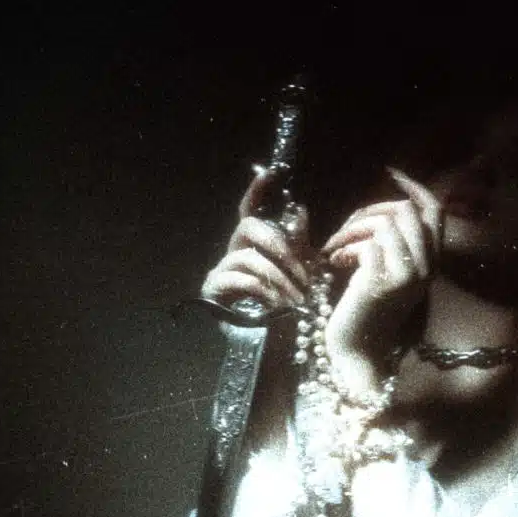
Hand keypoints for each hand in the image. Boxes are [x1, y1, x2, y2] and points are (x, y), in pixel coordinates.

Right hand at [200, 167, 311, 311]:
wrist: (269, 343)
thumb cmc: (282, 306)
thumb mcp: (297, 272)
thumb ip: (298, 242)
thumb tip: (300, 209)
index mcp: (253, 243)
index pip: (251, 208)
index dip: (258, 189)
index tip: (271, 172)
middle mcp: (234, 250)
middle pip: (249, 226)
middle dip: (280, 246)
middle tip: (303, 273)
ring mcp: (222, 269)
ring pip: (249, 258)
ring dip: (279, 278)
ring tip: (298, 298)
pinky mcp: (214, 289)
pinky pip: (240, 279)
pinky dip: (263, 290)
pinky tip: (278, 304)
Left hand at [320, 167, 442, 362]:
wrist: (356, 352)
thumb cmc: (363, 311)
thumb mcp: (385, 272)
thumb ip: (391, 243)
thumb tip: (379, 208)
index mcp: (430, 264)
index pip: (434, 212)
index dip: (413, 187)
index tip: (390, 173)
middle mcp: (427, 269)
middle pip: (406, 211)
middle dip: (370, 211)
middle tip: (346, 231)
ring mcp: (409, 276)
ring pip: (385, 224)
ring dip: (353, 230)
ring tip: (337, 249)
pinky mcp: (385, 283)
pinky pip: (368, 244)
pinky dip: (346, 248)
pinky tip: (335, 264)